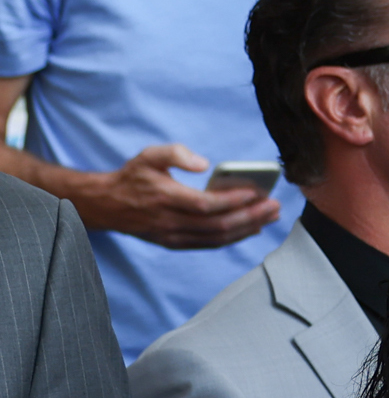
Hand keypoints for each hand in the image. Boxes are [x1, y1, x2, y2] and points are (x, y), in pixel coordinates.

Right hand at [74, 142, 279, 245]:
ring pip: (217, 238)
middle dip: (251, 216)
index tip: (257, 192)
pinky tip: (252, 228)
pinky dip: (233, 238)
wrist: (106, 205)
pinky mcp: (175, 244)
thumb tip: (205, 164)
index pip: (205, 204)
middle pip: (218, 224)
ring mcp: (172, 236)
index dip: (233, 200)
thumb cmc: (133, 176)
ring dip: (248, 229)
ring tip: (270, 217)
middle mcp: (169, 220)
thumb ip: (176, 153)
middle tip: (274, 206)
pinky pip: (210, 244)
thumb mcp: (149, 155)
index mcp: (163, 196)